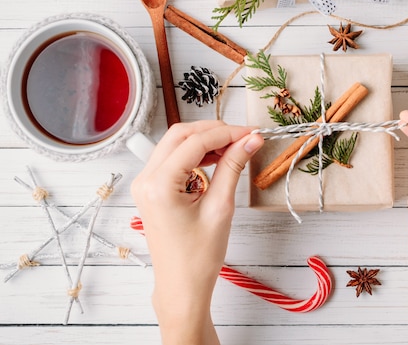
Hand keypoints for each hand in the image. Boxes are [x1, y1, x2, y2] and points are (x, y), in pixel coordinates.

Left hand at [131, 121, 263, 344]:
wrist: (181, 285)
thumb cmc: (198, 257)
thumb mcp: (221, 207)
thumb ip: (233, 167)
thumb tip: (250, 140)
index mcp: (159, 185)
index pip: (195, 142)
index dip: (227, 133)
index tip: (252, 133)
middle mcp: (146, 179)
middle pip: (180, 135)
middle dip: (214, 131)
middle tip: (244, 137)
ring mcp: (145, 183)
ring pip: (175, 143)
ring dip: (205, 141)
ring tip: (235, 147)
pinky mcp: (152, 189)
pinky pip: (173, 159)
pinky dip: (195, 154)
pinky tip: (217, 158)